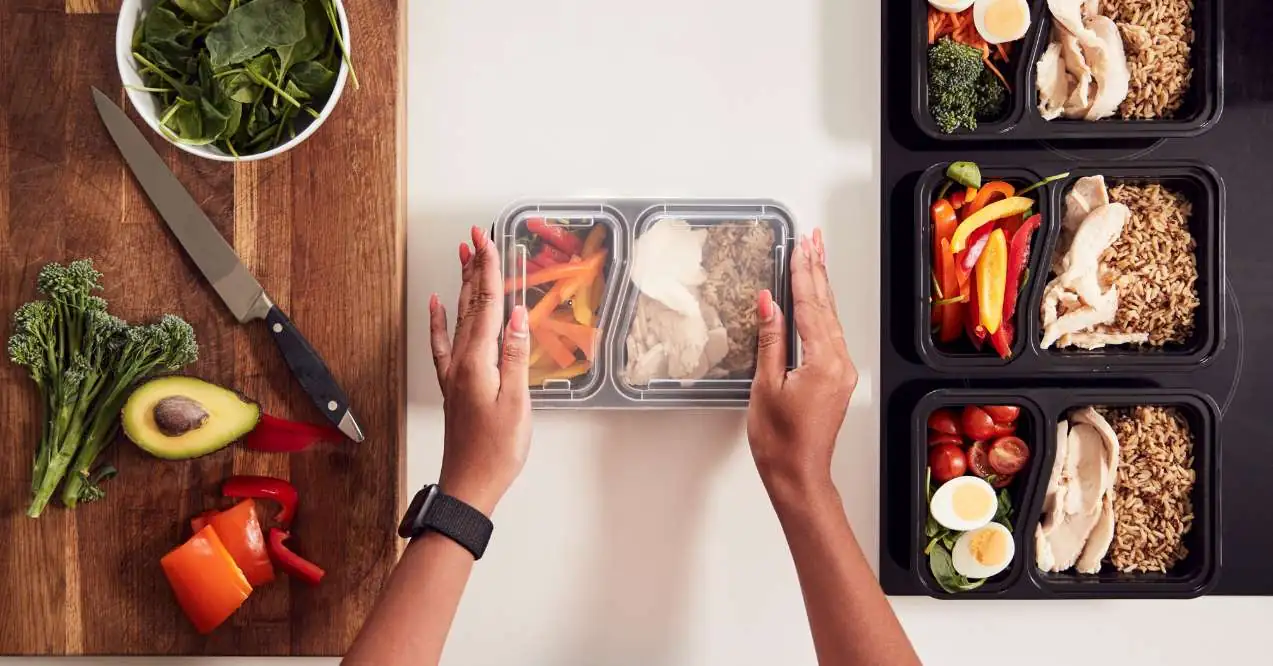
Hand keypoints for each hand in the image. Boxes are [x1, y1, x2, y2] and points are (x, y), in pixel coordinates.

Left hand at [428, 226, 531, 514]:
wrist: (469, 484)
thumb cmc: (497, 451)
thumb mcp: (516, 402)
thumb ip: (515, 356)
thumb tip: (517, 315)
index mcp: (478, 362)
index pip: (487, 306)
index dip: (489, 270)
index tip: (487, 241)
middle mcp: (461, 362)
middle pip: (470, 305)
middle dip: (474, 268)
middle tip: (475, 236)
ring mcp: (455, 373)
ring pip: (459, 318)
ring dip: (462, 286)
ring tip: (462, 257)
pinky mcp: (454, 385)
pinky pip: (443, 344)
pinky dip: (440, 321)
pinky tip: (438, 305)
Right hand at [747, 229, 856, 495]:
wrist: (797, 475)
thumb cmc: (779, 440)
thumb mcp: (766, 385)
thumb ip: (771, 339)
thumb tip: (770, 302)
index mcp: (824, 362)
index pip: (811, 306)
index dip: (803, 274)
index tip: (799, 246)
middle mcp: (840, 363)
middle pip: (826, 307)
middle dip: (817, 270)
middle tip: (812, 240)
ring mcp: (841, 371)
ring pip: (830, 318)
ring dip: (821, 287)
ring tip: (815, 258)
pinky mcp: (837, 379)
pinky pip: (830, 334)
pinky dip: (822, 311)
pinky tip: (815, 300)